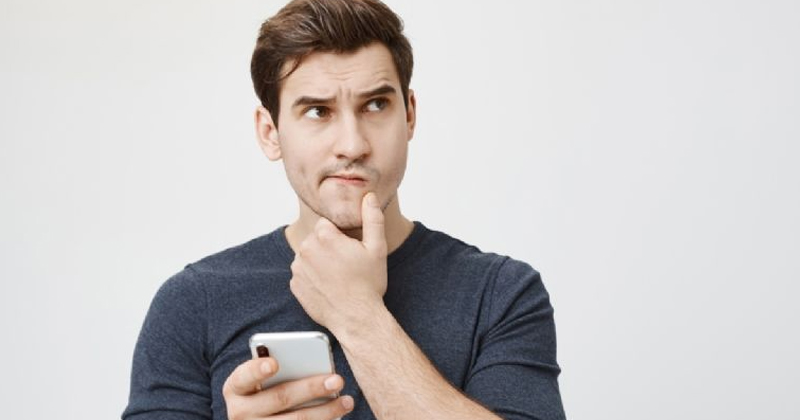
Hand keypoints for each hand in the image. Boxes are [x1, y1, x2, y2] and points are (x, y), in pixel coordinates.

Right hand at [222, 357, 353, 419]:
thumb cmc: (265, 391)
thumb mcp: (263, 381)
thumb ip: (280, 371)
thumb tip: (315, 367)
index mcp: (235, 388)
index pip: (244, 377)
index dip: (258, 370)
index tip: (275, 363)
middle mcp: (240, 413)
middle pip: (280, 398)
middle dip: (311, 388)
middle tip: (337, 380)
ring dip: (325, 412)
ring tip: (347, 401)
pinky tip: (338, 417)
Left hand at [289, 192, 388, 331]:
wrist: (356, 318)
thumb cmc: (368, 285)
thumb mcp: (376, 248)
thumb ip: (372, 218)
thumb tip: (369, 197)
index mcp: (324, 237)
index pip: (325, 224)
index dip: (339, 236)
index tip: (348, 249)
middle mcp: (306, 250)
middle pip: (315, 239)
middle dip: (328, 247)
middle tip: (346, 264)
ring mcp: (298, 269)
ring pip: (308, 256)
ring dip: (319, 262)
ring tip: (337, 277)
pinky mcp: (295, 285)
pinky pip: (302, 273)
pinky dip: (312, 277)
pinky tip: (328, 286)